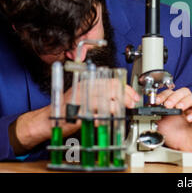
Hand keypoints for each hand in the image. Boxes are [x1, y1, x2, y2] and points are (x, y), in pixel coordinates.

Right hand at [10, 81, 139, 154]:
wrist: (47, 119)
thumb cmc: (70, 108)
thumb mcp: (87, 95)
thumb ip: (103, 93)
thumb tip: (124, 97)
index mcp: (88, 81)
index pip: (113, 81)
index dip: (127, 89)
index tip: (134, 97)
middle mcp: (84, 87)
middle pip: (111, 88)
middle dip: (125, 97)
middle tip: (130, 105)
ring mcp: (79, 99)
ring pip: (104, 100)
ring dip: (115, 107)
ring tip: (120, 112)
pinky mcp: (75, 112)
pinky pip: (93, 113)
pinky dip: (101, 118)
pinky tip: (104, 121)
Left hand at [155, 87, 191, 160]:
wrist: (182, 148)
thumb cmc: (174, 135)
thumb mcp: (161, 124)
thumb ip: (156, 115)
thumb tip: (149, 108)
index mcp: (176, 103)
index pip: (172, 91)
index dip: (165, 94)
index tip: (157, 101)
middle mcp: (187, 104)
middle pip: (185, 91)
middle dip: (175, 96)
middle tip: (168, 105)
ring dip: (186, 101)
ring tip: (179, 108)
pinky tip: (189, 118)